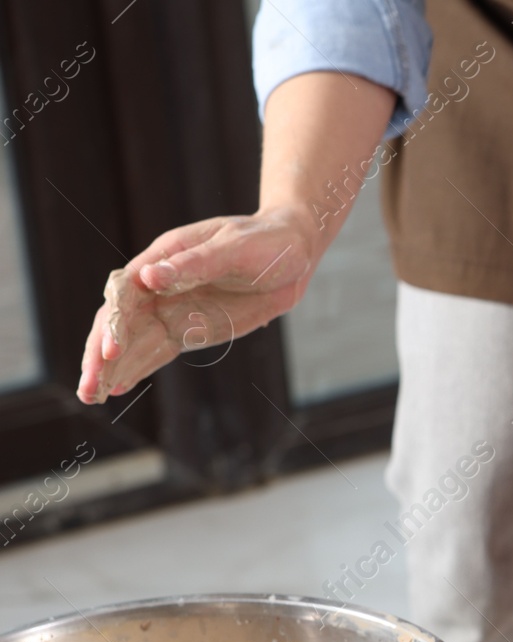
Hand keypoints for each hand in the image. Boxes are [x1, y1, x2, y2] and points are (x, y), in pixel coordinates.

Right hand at [77, 205, 319, 403]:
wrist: (293, 253)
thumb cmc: (264, 242)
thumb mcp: (233, 249)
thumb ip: (193, 265)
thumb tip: (150, 276)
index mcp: (163, 257)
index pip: (126, 293)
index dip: (116, 322)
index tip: (112, 349)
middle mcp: (159, 286)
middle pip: (119, 321)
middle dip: (100, 354)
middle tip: (87, 388)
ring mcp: (172, 309)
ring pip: (132, 341)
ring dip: (111, 368)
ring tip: (90, 396)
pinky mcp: (188, 329)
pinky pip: (156, 351)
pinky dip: (137, 368)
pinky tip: (118, 388)